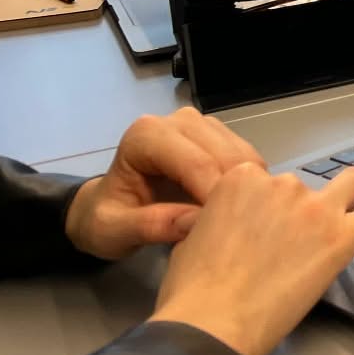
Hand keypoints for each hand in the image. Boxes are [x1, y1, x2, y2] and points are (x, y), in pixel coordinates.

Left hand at [65, 108, 266, 260]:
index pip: (197, 163)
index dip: (214, 198)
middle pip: (226, 156)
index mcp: (147, 135)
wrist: (107, 209)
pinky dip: (249, 186)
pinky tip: (237, 211)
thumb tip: (196, 223)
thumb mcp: (112, 230)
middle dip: (234, 195)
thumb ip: (149, 225)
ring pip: (244, 156)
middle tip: (234, 233)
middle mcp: (181, 121)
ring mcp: (205, 126)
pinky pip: (249, 161)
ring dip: (246, 190)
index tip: (223, 233)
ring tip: (235, 223)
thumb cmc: (105, 220)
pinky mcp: (222, 137)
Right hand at [151, 165, 353, 354]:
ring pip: (351, 184)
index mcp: (243, 179)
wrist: (210, 324)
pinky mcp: (342, 237)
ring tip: (345, 219)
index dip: (267, 206)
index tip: (263, 229)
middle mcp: (283, 184)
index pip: (268, 180)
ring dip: (350, 198)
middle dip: (302, 209)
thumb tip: (233, 223)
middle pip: (305, 186)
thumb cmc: (193, 291)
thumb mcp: (193, 237)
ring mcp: (316, 208)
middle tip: (293, 243)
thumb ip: (221, 217)